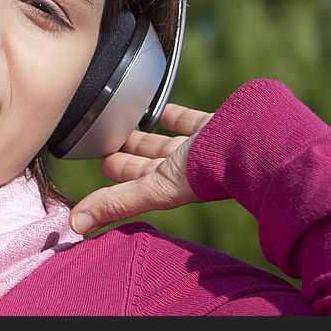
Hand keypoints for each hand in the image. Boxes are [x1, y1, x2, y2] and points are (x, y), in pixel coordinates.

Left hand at [69, 103, 214, 234]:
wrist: (255, 140)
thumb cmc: (210, 169)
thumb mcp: (156, 189)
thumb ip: (117, 204)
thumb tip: (75, 225)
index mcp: (173, 186)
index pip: (138, 182)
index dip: (120, 173)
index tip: (103, 163)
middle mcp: (187, 168)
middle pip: (151, 161)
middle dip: (131, 154)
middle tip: (108, 142)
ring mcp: (203, 146)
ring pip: (168, 141)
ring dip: (148, 134)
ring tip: (128, 123)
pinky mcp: (217, 125)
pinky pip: (189, 119)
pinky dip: (172, 115)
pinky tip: (159, 105)